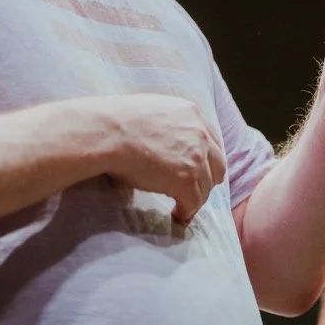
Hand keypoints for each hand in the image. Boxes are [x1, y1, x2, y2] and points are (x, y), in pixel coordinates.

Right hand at [102, 94, 226, 223]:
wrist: (107, 132)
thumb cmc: (117, 122)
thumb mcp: (153, 110)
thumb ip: (169, 123)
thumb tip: (164, 139)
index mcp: (192, 113)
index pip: (212, 140)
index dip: (206, 158)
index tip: (197, 170)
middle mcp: (200, 134)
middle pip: (218, 165)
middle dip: (206, 179)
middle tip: (193, 189)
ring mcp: (196, 157)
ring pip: (206, 187)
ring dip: (195, 198)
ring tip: (182, 206)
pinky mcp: (185, 179)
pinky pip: (193, 203)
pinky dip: (186, 211)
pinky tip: (176, 214)